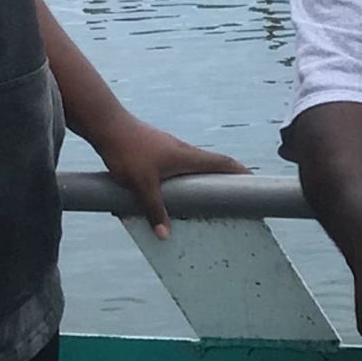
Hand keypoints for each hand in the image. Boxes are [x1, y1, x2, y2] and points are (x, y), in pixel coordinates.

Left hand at [89, 115, 248, 237]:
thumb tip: (165, 236)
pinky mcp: (156, 147)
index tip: (254, 181)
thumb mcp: (141, 185)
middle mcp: (182, 149)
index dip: (240, 172)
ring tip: (207, 194)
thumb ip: (154, 210)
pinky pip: (179, 162)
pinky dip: (186, 174)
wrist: (106, 125)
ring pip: (194, 163)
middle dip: (225, 177)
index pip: (222, 163)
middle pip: (212, 163)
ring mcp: (169, 146)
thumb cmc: (127, 152)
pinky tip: (175, 186)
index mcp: (187, 156)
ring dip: (205, 176)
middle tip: (234, 193)